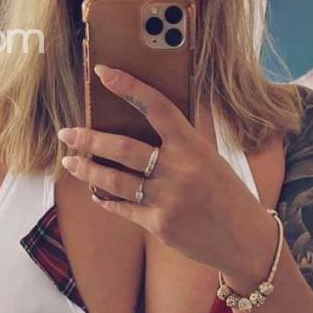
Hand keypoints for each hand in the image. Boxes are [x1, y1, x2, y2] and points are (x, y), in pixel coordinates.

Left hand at [58, 64, 274, 279]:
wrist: (245, 240)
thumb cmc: (227, 194)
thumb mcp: (210, 159)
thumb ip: (181, 143)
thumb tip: (144, 122)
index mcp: (194, 146)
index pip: (157, 107)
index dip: (128, 87)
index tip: (102, 73)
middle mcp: (179, 170)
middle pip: (123, 149)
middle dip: (89, 139)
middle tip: (68, 132)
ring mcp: (167, 200)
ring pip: (114, 181)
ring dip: (87, 170)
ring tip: (70, 161)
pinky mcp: (159, 225)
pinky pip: (122, 208)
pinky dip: (105, 199)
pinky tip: (96, 193)